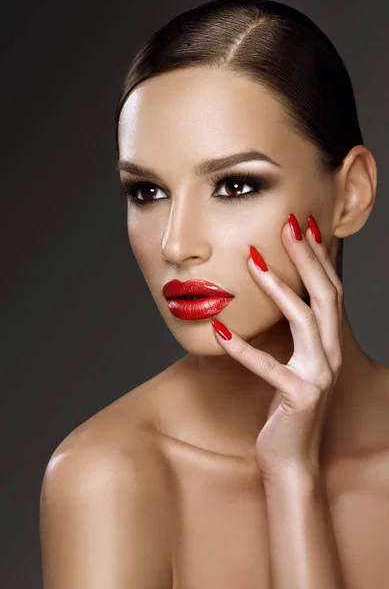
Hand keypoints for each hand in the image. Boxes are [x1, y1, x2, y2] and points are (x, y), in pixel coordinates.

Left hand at [211, 213, 343, 480]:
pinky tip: (220, 330)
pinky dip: (243, 349)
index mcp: (329, 344)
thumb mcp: (293, 362)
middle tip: (288, 225)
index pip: (330, 290)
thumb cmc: (286, 407)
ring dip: (279, 287)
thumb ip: (291, 333)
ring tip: (253, 262)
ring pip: (304, 320)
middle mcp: (331, 356)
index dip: (319, 257)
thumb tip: (274, 295)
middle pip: (326, 295)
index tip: (302, 225)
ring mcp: (318, 377)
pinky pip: (268, 368)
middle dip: (307, 257)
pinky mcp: (298, 398)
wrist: (291, 458)